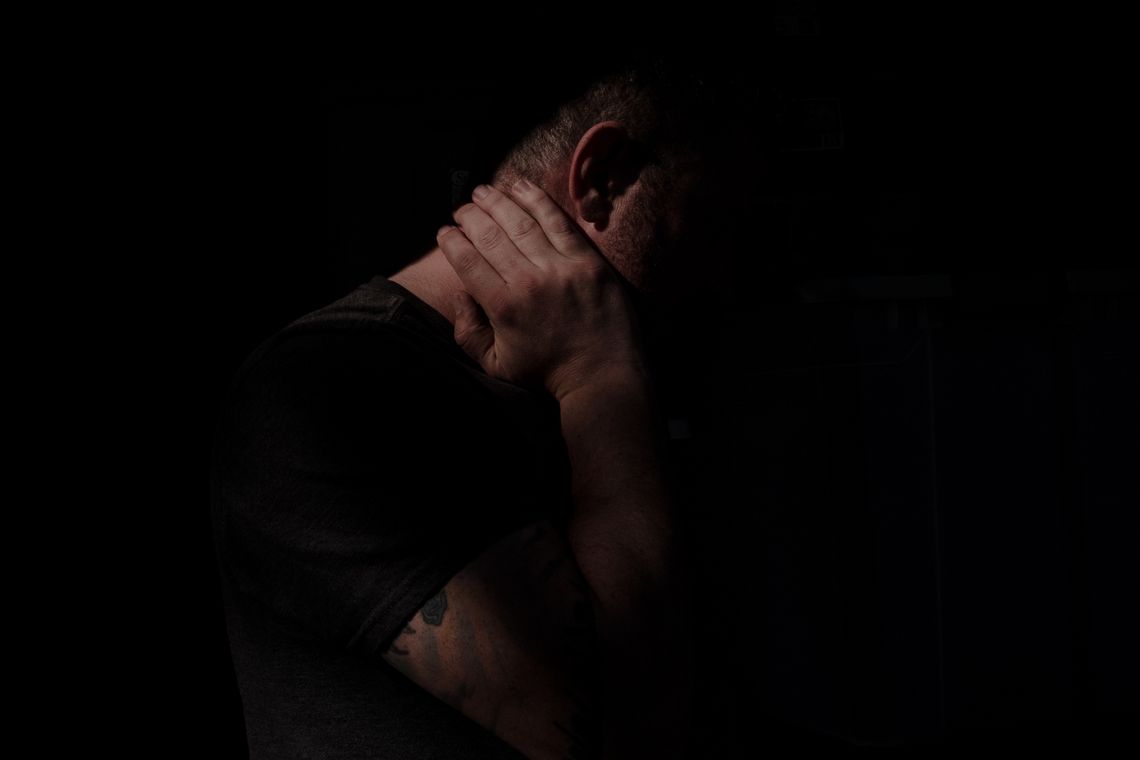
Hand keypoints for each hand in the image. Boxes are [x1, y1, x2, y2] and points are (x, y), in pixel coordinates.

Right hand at [437, 179, 649, 400]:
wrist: (601, 375)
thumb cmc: (547, 372)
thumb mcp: (496, 365)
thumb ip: (468, 333)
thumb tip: (460, 296)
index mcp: (503, 307)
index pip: (467, 261)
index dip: (450, 241)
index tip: (444, 232)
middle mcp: (528, 282)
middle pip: (489, 235)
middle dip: (469, 216)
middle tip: (462, 209)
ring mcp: (560, 268)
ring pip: (520, 222)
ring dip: (497, 201)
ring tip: (483, 191)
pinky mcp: (588, 260)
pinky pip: (558, 221)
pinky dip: (536, 200)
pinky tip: (520, 186)